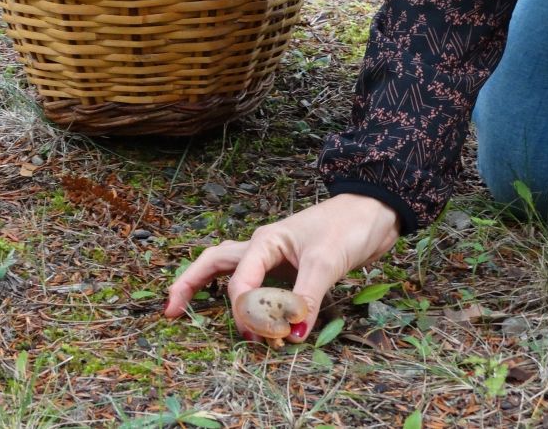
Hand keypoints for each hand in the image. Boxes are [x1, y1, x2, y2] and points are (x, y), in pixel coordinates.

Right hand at [164, 193, 399, 342]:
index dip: (245, 310)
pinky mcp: (290, 268)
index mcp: (264, 241)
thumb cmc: (349, 226)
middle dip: (189, 286)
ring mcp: (274, 258)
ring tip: (189, 309)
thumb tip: (292, 336)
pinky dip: (246, 299)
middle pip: (214, 264)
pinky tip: (243, 312)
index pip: (240, 280)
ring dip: (212, 291)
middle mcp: (263, 248)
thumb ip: (306, 298)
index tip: (263, 334)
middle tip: (171, 312)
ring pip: (231, 272)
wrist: (377, 211)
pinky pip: (257, 284)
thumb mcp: (326, 261)